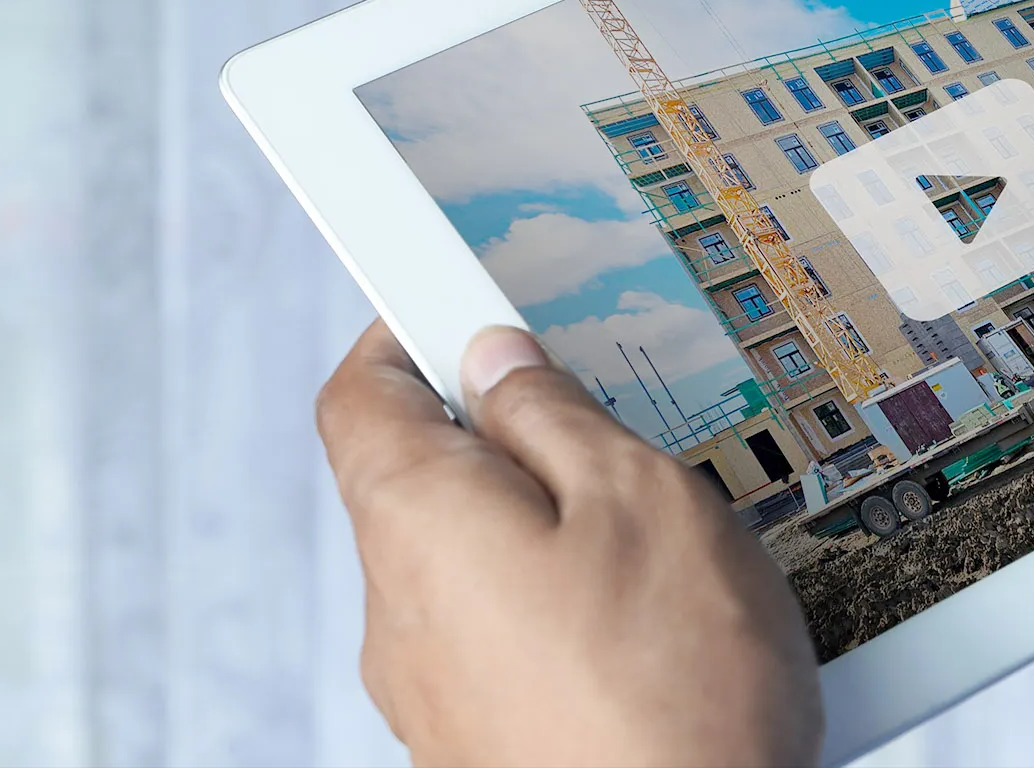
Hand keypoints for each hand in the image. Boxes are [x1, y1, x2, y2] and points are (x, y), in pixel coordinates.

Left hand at [317, 321, 822, 766]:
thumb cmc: (671, 694)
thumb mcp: (640, 502)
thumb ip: (555, 416)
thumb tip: (500, 359)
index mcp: (419, 521)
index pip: (362, 394)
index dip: (409, 333)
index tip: (471, 309)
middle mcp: (401, 611)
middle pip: (422, 478)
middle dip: (508, 434)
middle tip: (606, 419)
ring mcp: (433, 690)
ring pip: (472, 563)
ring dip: (547, 526)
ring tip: (656, 534)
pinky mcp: (478, 742)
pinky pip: (506, 638)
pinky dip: (562, 606)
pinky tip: (650, 622)